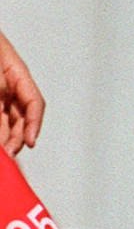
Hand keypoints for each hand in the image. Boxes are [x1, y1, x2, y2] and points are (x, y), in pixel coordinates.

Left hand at [0, 29, 44, 155]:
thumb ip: (0, 95)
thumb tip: (2, 123)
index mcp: (18, 74)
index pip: (34, 104)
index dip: (35, 124)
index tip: (30, 142)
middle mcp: (7, 85)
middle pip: (19, 117)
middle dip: (16, 137)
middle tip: (9, 153)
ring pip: (5, 119)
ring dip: (4, 136)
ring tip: (3, 150)